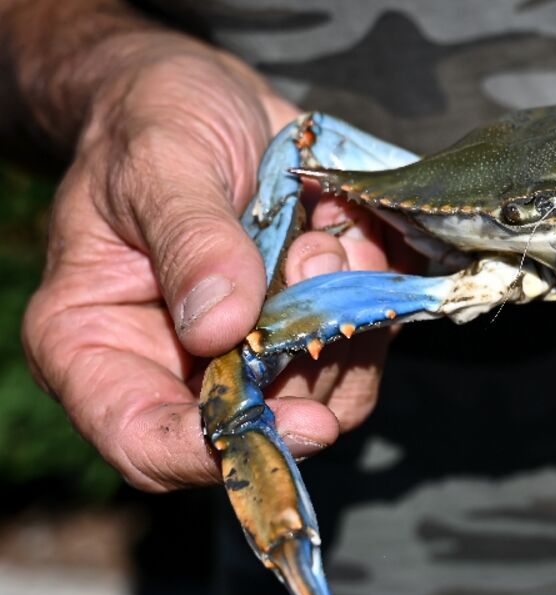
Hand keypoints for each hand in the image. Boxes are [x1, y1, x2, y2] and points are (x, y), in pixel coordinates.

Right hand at [20, 35, 390, 491]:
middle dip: (308, 363)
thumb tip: (219, 327)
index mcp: (95, 343)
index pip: (144, 442)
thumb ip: (190, 240)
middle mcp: (173, 366)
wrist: (205, 94)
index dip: (218, 452)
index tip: (298, 422)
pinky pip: (361, 347)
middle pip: (255, 430)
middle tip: (317, 263)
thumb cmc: (153, 119)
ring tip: (322, 235)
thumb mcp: (160, 161)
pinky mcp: (307, 329)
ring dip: (346, 321)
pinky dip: (373, 298)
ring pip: (324, 393)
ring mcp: (248, 353)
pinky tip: (348, 235)